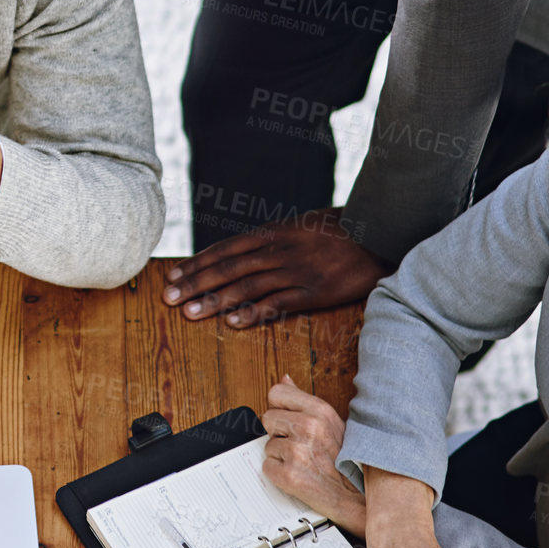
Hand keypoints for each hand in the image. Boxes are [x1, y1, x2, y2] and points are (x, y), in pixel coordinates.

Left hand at [163, 207, 389, 327]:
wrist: (379, 231)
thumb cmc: (339, 228)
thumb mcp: (300, 224)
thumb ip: (272, 238)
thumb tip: (243, 251)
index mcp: (272, 233)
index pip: (224, 249)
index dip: (196, 264)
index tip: (174, 277)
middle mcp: (278, 250)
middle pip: (227, 268)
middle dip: (195, 284)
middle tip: (169, 298)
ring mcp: (295, 271)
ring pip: (246, 286)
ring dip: (215, 301)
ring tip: (190, 313)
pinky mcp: (314, 291)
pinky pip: (278, 303)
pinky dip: (254, 312)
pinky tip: (233, 322)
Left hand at [260, 375, 365, 535]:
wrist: (359, 499)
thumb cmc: (348, 461)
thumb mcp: (333, 423)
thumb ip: (304, 401)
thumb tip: (285, 379)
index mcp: (320, 412)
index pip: (276, 393)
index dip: (279, 407)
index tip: (288, 418)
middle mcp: (308, 428)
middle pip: (268, 418)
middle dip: (279, 432)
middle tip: (300, 445)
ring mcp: (297, 452)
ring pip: (268, 445)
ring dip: (280, 455)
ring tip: (304, 462)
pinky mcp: (289, 475)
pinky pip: (267, 466)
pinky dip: (278, 473)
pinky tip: (299, 475)